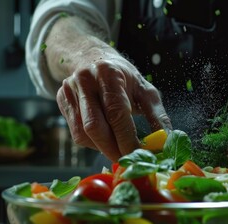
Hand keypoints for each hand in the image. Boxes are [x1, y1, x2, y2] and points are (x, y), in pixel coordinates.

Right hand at [56, 57, 171, 161]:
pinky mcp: (61, 100)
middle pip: (95, 126)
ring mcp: (69, 90)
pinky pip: (76, 133)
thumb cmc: (125, 78)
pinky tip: (105, 140)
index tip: (139, 156)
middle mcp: (85, 80)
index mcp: (109, 74)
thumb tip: (166, 142)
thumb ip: (157, 116)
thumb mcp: (145, 91)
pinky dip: (93, 143)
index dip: (127, 139)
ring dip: (103, 149)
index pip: (116, 113)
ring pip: (83, 133)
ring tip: (119, 151)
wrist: (93, 58)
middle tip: (128, 161)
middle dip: (113, 149)